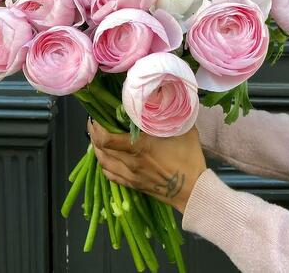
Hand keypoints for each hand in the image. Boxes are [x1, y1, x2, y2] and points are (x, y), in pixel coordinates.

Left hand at [88, 120, 206, 213]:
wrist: (193, 190)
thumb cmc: (189, 157)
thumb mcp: (182, 130)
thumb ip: (168, 115)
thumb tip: (162, 98)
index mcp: (139, 147)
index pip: (106, 138)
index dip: (96, 127)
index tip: (95, 116)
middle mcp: (130, 162)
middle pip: (101, 149)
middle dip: (94, 134)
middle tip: (95, 122)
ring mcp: (130, 175)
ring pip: (103, 163)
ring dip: (97, 149)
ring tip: (97, 137)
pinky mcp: (133, 185)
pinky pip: (111, 175)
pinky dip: (104, 164)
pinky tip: (106, 157)